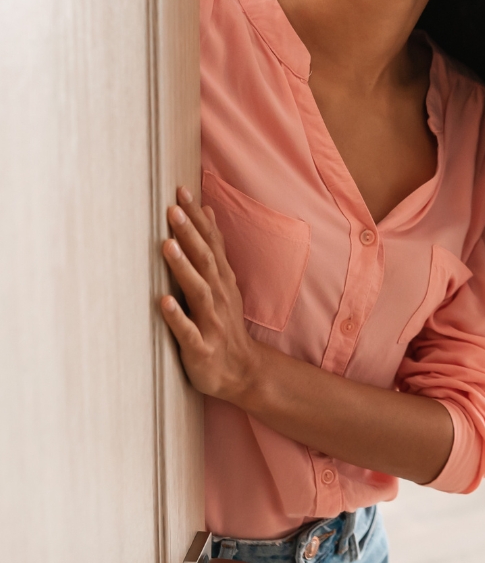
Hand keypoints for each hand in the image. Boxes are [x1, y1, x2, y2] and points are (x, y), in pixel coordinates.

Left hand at [160, 185, 257, 400]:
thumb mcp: (223, 282)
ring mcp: (211, 321)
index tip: (181, 191)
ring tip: (168, 246)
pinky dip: (177, 316)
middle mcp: (218, 296)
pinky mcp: (201, 348)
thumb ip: (213, 248)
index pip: (210, 242)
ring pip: (198, 290)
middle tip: (172, 209)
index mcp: (221, 280)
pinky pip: (188, 331)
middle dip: (189, 234)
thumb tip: (206, 211)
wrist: (242, 370)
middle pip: (205, 260)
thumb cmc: (224, 323)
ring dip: (184, 268)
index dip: (197, 218)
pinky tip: (163, 302)